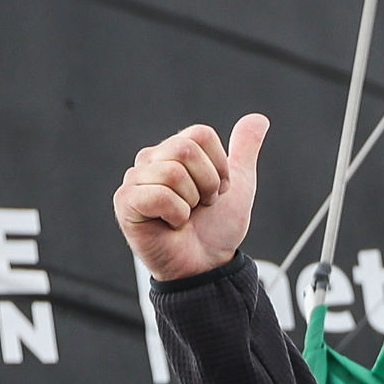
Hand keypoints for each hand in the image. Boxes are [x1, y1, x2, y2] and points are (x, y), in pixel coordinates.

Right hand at [115, 115, 269, 279]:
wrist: (207, 265)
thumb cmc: (216, 229)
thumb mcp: (239, 185)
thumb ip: (245, 149)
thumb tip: (258, 118)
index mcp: (174, 151)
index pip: (201, 134)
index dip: (219, 166)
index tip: (216, 191)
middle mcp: (151, 160)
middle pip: (186, 149)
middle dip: (207, 184)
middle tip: (200, 205)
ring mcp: (135, 180)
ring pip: (174, 173)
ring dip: (191, 202)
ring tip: (185, 216)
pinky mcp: (125, 202)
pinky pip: (159, 195)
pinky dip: (176, 215)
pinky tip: (171, 224)